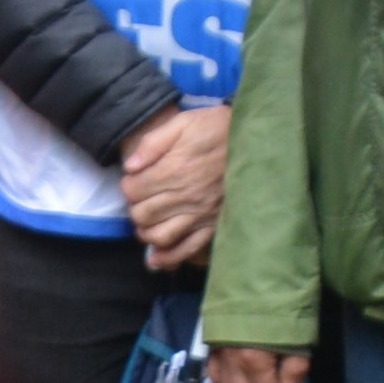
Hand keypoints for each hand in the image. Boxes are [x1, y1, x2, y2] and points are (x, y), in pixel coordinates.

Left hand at [119, 101, 231, 271]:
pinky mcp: (214, 225)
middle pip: (143, 214)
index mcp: (174, 170)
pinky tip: (156, 260)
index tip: (134, 180)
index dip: (128, 186)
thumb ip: (153, 143)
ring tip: (146, 224)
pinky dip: (169, 257)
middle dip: (135, 208)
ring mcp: (200, 214)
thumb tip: (130, 166)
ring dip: (146, 232)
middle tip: (140, 200)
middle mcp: (185, 196)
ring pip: (160, 235)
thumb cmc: (217, 129)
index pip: (133, 189)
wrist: (255, 141)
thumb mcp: (183, 123)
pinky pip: (189, 248)